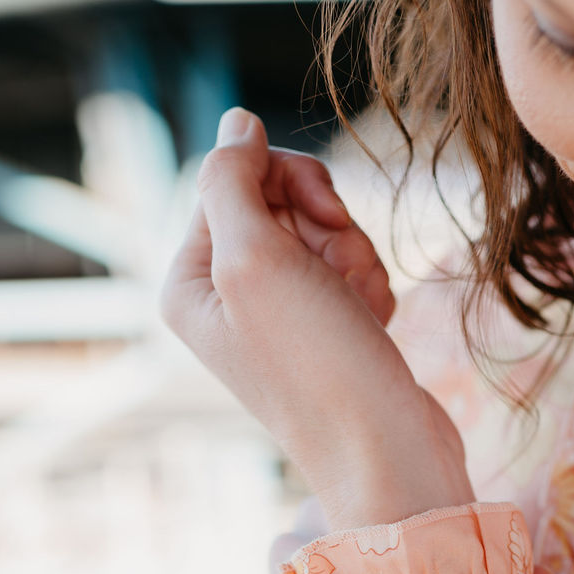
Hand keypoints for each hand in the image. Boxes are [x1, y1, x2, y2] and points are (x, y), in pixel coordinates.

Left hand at [158, 108, 474, 529]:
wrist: (386, 450)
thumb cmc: (316, 366)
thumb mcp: (255, 259)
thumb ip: (231, 179)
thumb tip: (237, 123)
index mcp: (187, 284)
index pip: (230, 180)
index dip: (284, 180)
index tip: (321, 215)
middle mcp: (226, 300)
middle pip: (278, 202)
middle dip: (326, 220)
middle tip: (341, 262)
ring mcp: (279, 318)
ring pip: (324, 233)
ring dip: (356, 255)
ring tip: (360, 305)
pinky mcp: (328, 332)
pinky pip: (352, 273)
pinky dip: (372, 288)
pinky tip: (374, 325)